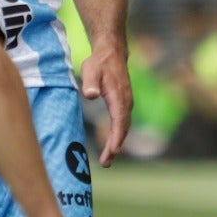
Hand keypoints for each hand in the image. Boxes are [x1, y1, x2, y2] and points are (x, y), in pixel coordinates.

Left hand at [81, 46, 132, 166]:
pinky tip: (111, 146)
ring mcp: (126, 103)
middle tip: (106, 163)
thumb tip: (90, 94)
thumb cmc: (99, 63)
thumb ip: (90, 82)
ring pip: (124, 128)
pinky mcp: (123, 104)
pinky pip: (122, 123)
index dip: (116, 137)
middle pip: (123, 129)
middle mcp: (126, 102)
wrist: (112, 53)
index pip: (119, 121)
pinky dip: (118, 136)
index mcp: (118, 96)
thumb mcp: (91, 69)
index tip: (112, 151)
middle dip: (116, 147)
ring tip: (107, 160)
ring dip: (117, 144)